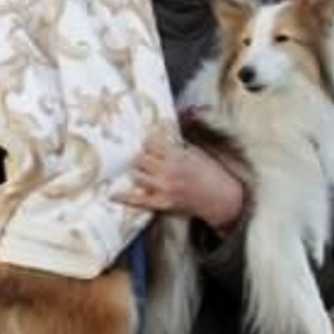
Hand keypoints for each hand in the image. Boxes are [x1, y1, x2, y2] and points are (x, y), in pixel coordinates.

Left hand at [114, 132, 244, 232]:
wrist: (220, 198)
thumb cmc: (210, 172)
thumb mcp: (195, 152)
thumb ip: (176, 144)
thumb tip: (160, 131)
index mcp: (177, 155)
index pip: (151, 142)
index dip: (147, 141)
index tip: (146, 141)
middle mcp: (168, 171)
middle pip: (140, 158)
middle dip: (139, 156)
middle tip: (140, 157)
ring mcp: (164, 188)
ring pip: (137, 176)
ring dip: (135, 172)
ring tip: (136, 170)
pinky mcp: (163, 203)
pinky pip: (138, 201)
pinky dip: (124, 197)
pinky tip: (113, 194)